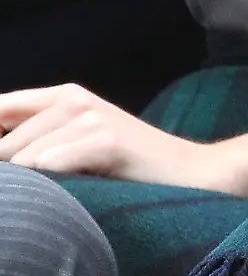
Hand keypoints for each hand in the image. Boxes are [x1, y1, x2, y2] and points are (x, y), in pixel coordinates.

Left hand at [0, 83, 241, 189]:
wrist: (185, 171)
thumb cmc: (126, 166)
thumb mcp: (76, 143)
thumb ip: (36, 139)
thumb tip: (0, 151)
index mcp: (64, 96)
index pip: (1, 107)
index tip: (6, 161)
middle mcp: (74, 99)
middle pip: (6, 144)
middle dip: (7, 170)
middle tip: (29, 190)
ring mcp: (92, 117)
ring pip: (25, 157)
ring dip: (28, 182)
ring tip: (57, 194)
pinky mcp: (107, 140)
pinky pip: (51, 164)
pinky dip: (48, 179)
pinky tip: (66, 187)